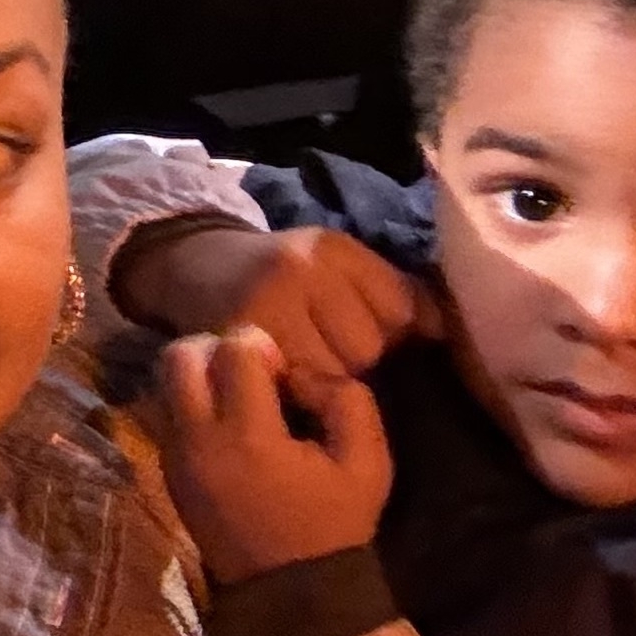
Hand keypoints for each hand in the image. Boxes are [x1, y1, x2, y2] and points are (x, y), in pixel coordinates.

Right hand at [118, 225, 437, 389]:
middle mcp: (302, 266)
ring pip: (335, 371)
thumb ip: (391, 292)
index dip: (393, 331)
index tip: (370, 331)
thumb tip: (442, 333)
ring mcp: (268, 301)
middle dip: (356, 357)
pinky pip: (296, 382)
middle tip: (329, 351)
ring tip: (306, 364)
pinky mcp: (241, 335)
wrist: (193, 263)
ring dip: (327, 378)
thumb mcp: (335, 266)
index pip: (401, 309)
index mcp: (335, 247)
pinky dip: (297, 387)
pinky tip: (286, 376)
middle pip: (367, 345)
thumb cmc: (279, 272)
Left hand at [155, 327, 394, 583]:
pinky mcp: (167, 473)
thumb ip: (346, 400)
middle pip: (179, 356)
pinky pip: (167, 415)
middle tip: (251, 373)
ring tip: (238, 398)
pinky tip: (229, 426)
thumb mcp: (368, 463)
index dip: (261, 346)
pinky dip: (192, 406)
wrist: (293, 593)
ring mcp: (174, 458)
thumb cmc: (334, 526)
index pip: (232, 351)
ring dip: (199, 376)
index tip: (283, 372)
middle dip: (215, 349)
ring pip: (165, 384)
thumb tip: (302, 374)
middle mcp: (197, 441)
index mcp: (247, 436)